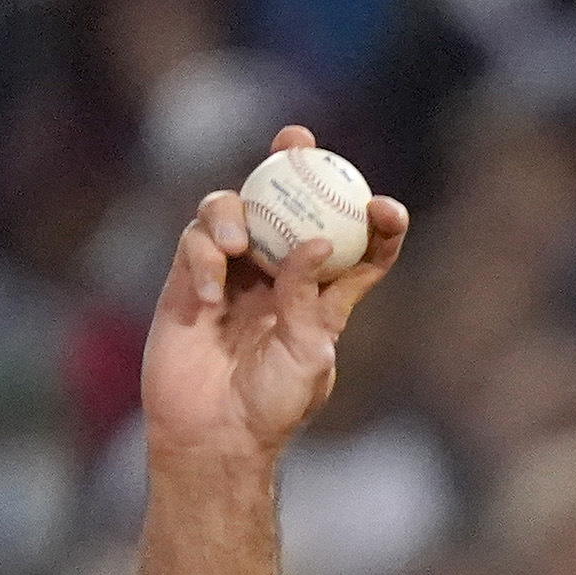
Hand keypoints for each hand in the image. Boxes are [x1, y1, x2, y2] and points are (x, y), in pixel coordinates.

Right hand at [142, 125, 408, 466]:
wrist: (214, 433)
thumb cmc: (272, 405)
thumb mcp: (307, 355)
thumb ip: (308, 298)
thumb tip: (314, 241)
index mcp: (323, 296)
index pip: (357, 249)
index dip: (376, 223)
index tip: (385, 208)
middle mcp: (279, 275)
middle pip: (289, 204)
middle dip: (294, 164)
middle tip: (297, 140)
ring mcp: (233, 273)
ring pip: (235, 209)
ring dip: (234, 213)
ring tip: (237, 247)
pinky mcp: (190, 279)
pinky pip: (195, 241)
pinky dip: (204, 256)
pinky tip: (211, 295)